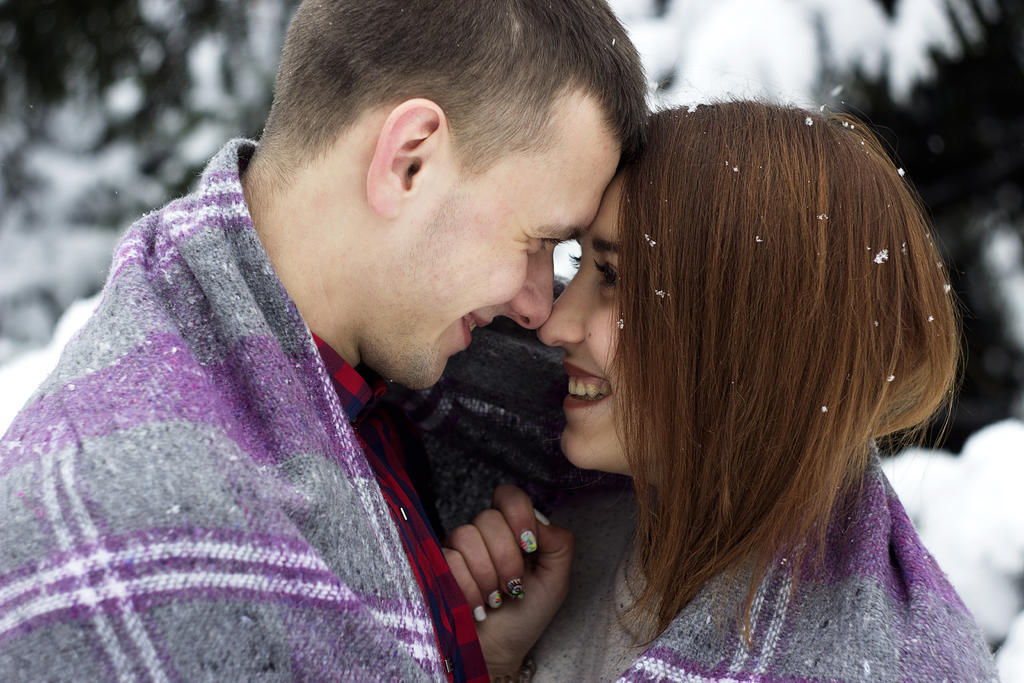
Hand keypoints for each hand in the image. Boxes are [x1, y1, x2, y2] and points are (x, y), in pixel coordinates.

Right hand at [443, 484, 573, 676]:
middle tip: (513, 585)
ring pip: (466, 536)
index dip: (518, 515)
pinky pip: (449, 560)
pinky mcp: (437, 566)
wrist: (498, 651)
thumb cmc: (526, 614)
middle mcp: (483, 533)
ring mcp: (458, 549)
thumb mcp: (555, 580)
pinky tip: (477, 605)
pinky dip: (468, 588)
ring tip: (495, 598)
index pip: (509, 496)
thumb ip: (559, 544)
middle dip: (507, 558)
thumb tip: (540, 521)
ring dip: (487, 576)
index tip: (528, 546)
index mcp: (512, 529)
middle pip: (488, 518)